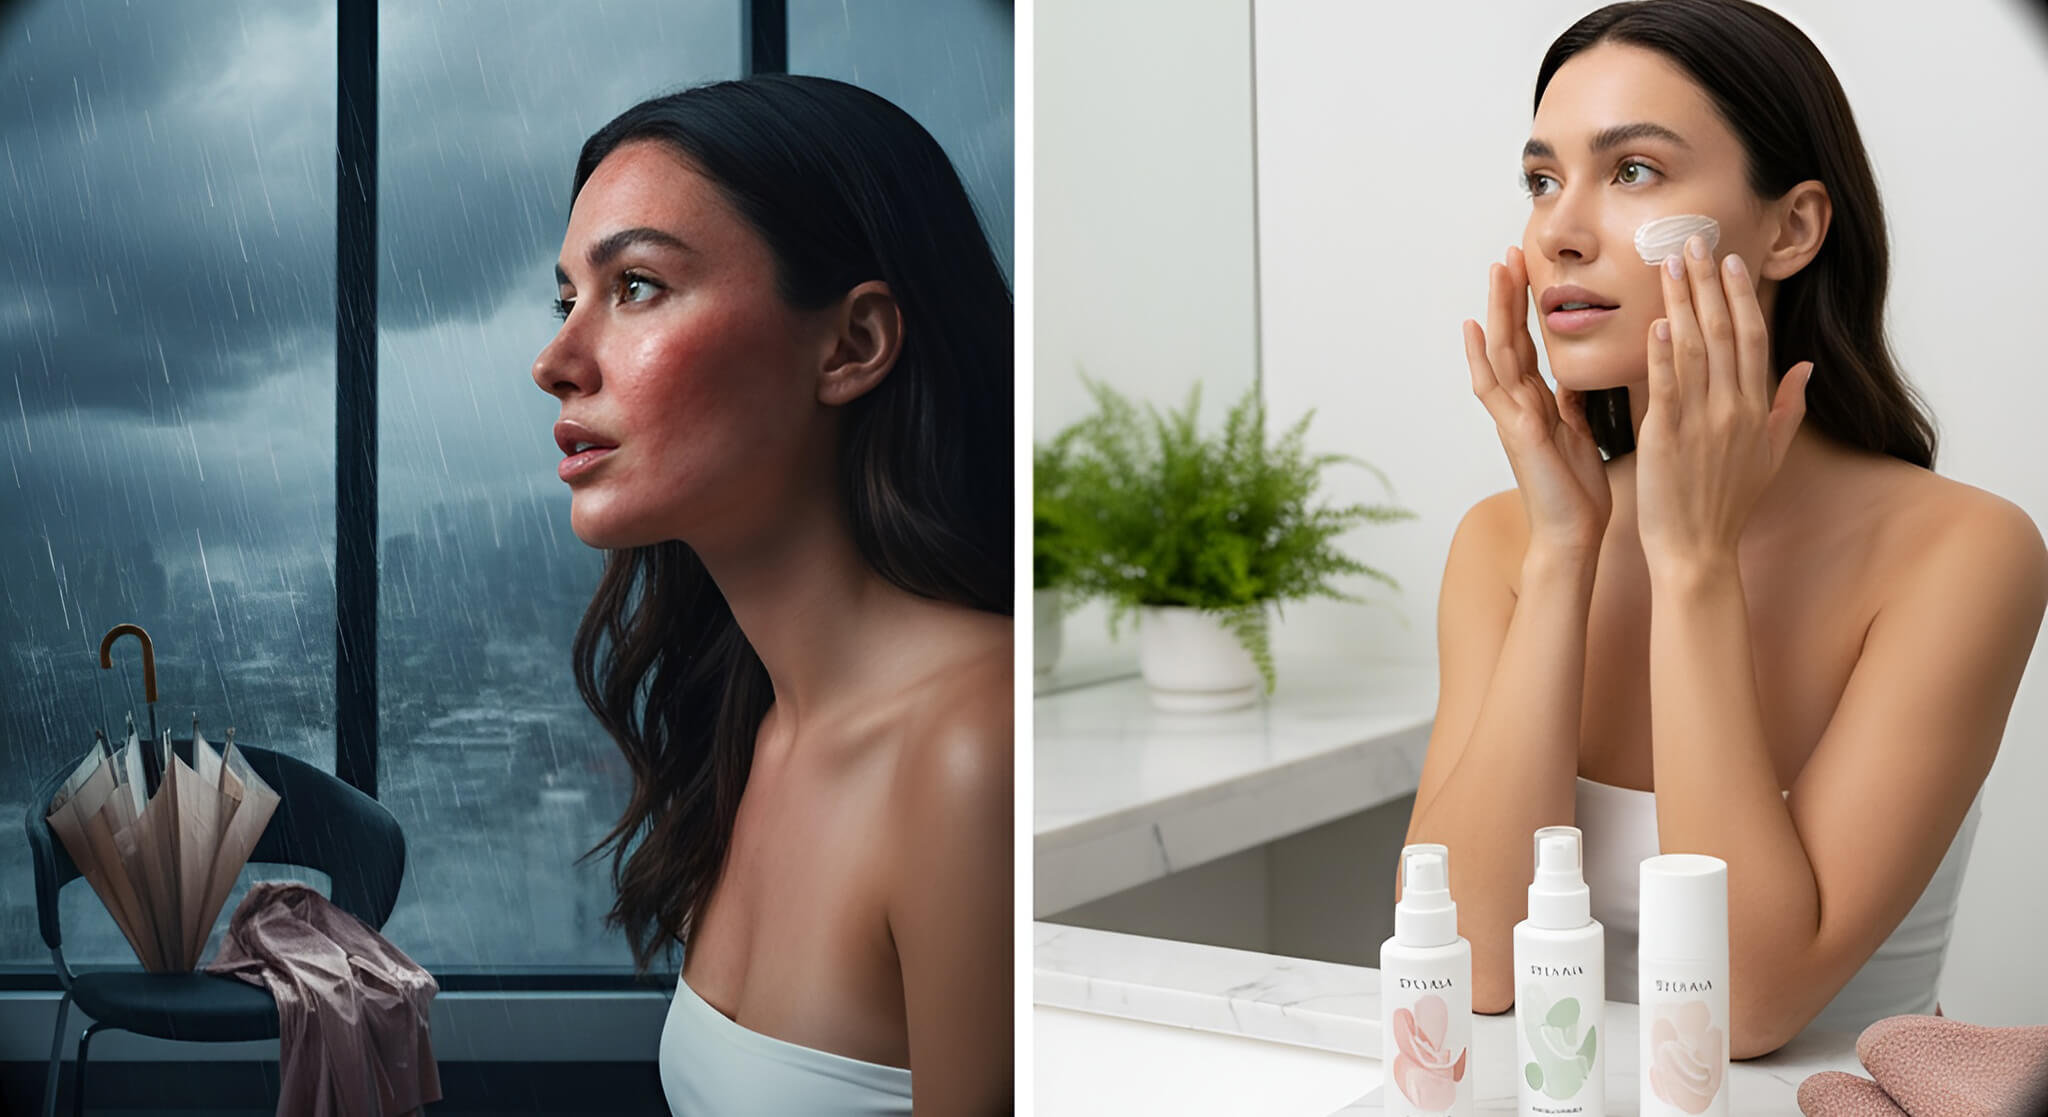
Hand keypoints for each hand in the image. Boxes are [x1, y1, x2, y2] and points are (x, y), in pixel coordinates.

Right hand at [1463, 245, 1612, 556]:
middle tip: (1509, 251)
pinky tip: (1474, 327)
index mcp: (1538, 404)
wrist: (1573, 536)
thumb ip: (1571, 407)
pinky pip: (1492, 387)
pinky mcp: (1515, 431)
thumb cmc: (1578, 495)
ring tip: (1496, 270)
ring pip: (1498, 352)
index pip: (1528, 345)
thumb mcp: (1581, 437)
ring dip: (1496, 310)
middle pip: (1508, 338)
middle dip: (1508, 295)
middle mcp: (1518, 405)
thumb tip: (1571, 383)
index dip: (1526, 307)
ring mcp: (1512, 417)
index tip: (1528, 270)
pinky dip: (1480, 357)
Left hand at [1636, 236, 1813, 571]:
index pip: (1752, 337)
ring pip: (1693, 350)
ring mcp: (1701, 422)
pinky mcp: (1667, 437)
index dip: (1741, 295)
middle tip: (1693, 241)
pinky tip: (1657, 322)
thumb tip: (1807, 367)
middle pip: (1723, 332)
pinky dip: (1661, 353)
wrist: (1698, 550)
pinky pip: (1666, 387)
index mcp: (1756, 408)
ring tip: (1669, 265)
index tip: (1730, 260)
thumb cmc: (1728, 505)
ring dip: (1681, 303)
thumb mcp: (1771, 455)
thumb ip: (1789, 407)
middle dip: (1709, 283)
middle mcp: (1733, 408)